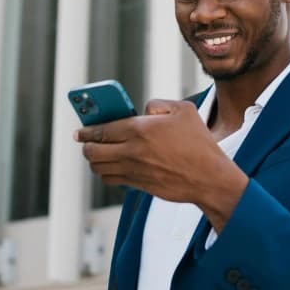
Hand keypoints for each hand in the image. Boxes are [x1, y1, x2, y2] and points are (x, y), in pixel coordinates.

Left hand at [75, 99, 248, 229]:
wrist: (209, 178)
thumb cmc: (199, 143)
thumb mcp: (183, 110)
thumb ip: (158, 104)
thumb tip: (143, 110)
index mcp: (140, 129)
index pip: (101, 130)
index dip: (86, 130)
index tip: (80, 131)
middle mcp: (132, 151)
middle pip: (93, 151)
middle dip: (86, 146)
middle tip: (87, 142)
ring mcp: (134, 171)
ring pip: (99, 168)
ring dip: (95, 161)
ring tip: (98, 154)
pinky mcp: (139, 185)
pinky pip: (113, 180)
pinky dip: (108, 174)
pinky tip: (114, 167)